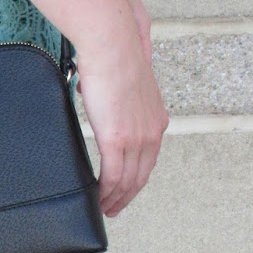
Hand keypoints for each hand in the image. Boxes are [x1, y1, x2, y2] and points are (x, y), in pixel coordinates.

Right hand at [72, 15, 167, 217]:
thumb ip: (118, 94)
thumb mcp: (123, 81)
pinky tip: (98, 197)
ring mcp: (137, 137)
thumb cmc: (114, 53)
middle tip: (113, 208)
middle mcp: (151, 131)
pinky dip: (106, 191)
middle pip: (141, 175)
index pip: (149, 159)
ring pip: (128, 181)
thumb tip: (97, 89)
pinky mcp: (118, 139)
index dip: (137, 178)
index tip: (125, 189)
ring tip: (103, 207)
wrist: (111, 44)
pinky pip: (113, 176)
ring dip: (115, 198)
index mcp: (156, 118)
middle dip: (127, 196)